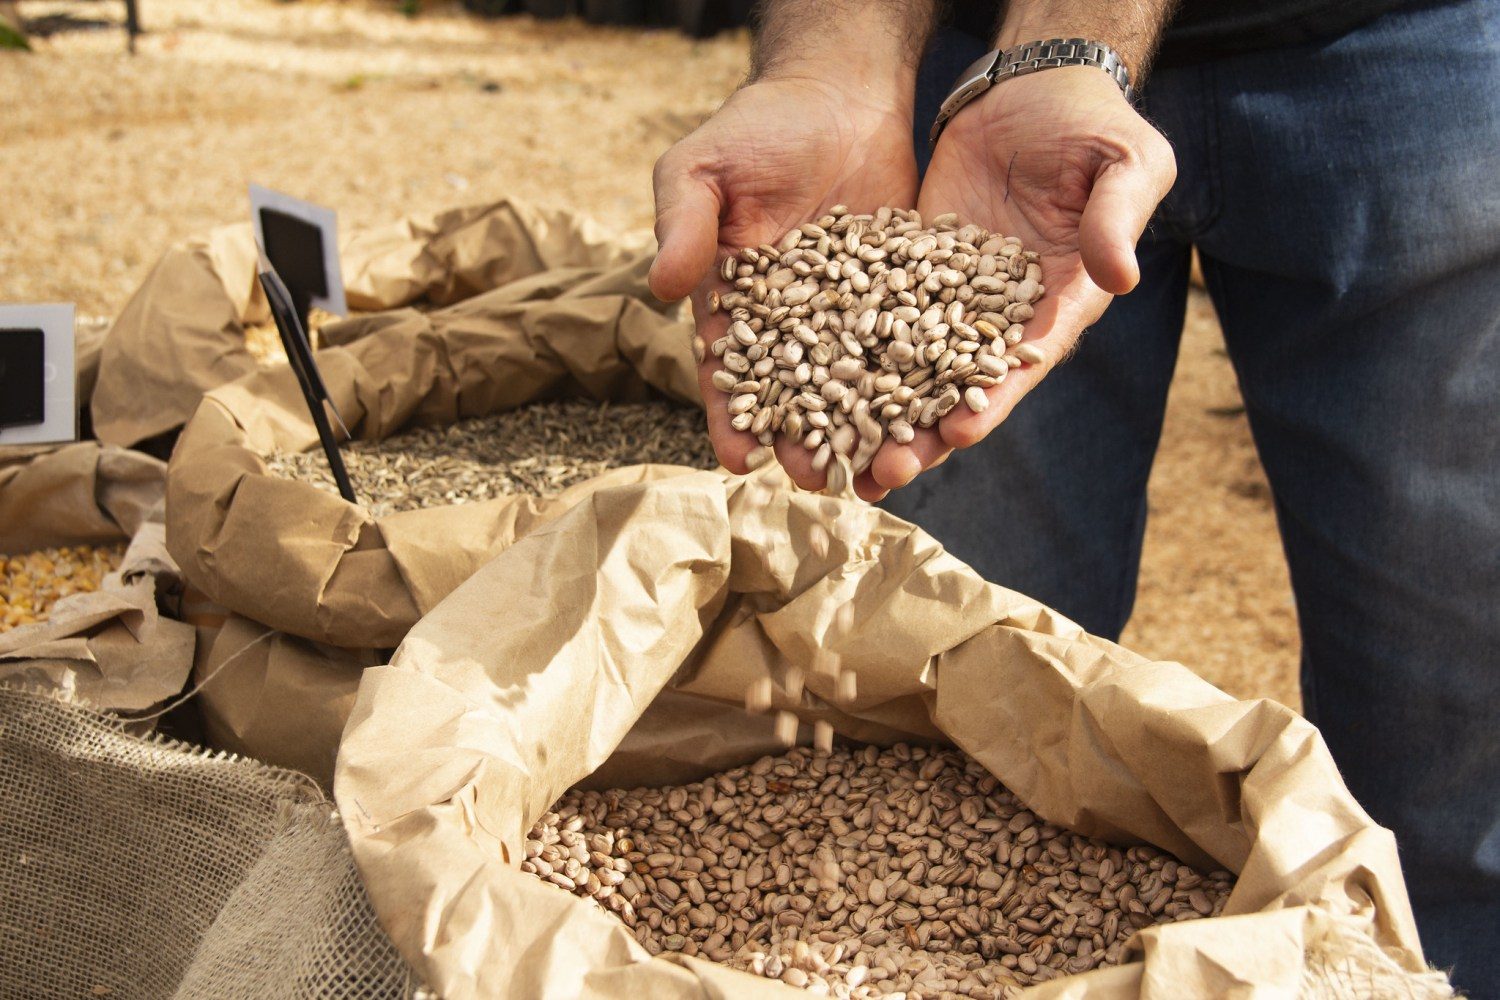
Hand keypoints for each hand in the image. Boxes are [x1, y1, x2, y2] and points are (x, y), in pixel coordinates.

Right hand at [650, 77, 916, 488]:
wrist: (839, 94)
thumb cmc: (756, 129)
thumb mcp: (703, 168)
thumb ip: (683, 224)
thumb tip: (661, 287)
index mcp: (736, 306)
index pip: (731, 374)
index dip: (731, 418)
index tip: (738, 459)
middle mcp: (795, 324)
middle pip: (800, 397)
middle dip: (809, 443)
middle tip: (821, 484)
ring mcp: (853, 316)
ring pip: (863, 385)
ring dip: (872, 431)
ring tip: (888, 470)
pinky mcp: (906, 298)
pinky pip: (917, 347)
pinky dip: (927, 383)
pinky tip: (942, 418)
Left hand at [867, 67, 1175, 493]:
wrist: (1032, 87)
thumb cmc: (1094, 123)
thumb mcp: (1123, 163)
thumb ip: (1115, 219)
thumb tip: (1120, 276)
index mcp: (1064, 299)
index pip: (1028, 359)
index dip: (996, 398)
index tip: (963, 435)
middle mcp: (1006, 314)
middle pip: (962, 386)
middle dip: (926, 433)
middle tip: (886, 476)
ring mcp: (954, 297)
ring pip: (912, 367)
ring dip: (878, 415)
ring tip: (839, 459)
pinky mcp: (911, 270)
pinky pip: (877, 318)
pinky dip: (847, 354)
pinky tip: (806, 390)